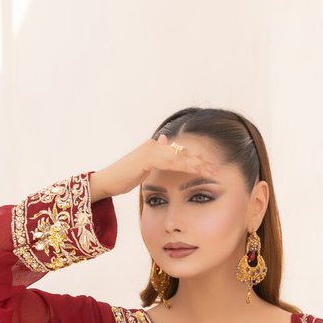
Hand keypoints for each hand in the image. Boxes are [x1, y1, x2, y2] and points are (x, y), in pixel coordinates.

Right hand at [88, 133, 220, 201]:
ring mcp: (151, 150)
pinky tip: (196, 169)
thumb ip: (155, 156)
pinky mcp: (147, 158)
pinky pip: (170, 161)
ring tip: (211, 170)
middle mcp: (154, 145)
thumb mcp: (142, 166)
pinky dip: (184, 165)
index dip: (195, 159)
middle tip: (216, 168)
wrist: (106, 181)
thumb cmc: (122, 177)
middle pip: (183, 152)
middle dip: (201, 160)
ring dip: (197, 163)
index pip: (179, 152)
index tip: (210, 166)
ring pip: (179, 156)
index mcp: (155, 147)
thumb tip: (166, 141)